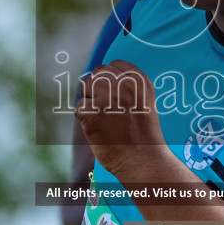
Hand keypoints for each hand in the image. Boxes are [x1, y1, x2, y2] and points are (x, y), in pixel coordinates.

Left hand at [76, 60, 166, 177]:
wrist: (142, 159)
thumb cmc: (144, 134)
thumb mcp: (144, 102)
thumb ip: (127, 86)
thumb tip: (104, 77)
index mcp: (138, 80)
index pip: (114, 65)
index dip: (110, 78)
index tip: (112, 92)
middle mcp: (121, 84)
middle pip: (98, 73)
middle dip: (97, 87)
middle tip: (104, 105)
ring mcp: (105, 97)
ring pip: (85, 86)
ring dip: (90, 100)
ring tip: (102, 116)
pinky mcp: (90, 112)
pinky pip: (79, 107)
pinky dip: (85, 118)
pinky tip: (98, 128)